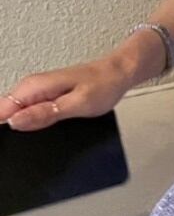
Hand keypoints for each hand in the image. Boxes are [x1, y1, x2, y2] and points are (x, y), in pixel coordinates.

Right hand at [0, 57, 132, 131]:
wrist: (119, 73)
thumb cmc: (104, 84)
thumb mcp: (77, 104)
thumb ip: (45, 113)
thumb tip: (16, 122)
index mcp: (34, 87)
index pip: (0, 111)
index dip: (3, 129)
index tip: (9, 142)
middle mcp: (32, 87)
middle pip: (4, 115)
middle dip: (11, 130)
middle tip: (31, 139)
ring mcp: (38, 91)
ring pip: (16, 115)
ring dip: (23, 128)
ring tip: (46, 131)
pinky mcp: (46, 96)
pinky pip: (30, 112)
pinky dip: (34, 122)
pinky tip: (46, 128)